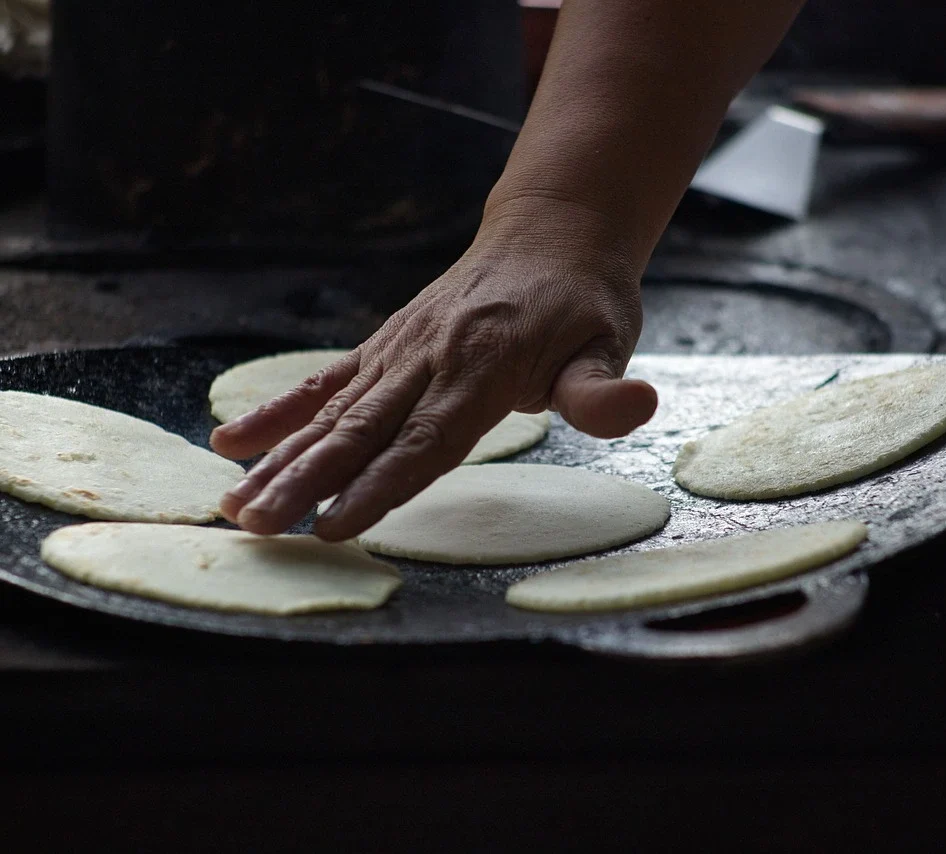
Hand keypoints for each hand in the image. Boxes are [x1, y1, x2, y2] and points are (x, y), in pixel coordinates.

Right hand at [210, 202, 657, 540]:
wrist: (550, 233)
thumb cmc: (582, 300)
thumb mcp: (608, 340)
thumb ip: (601, 388)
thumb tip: (636, 407)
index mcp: (483, 366)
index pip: (425, 439)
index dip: (378, 485)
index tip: (332, 526)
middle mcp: (429, 357)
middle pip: (361, 430)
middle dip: (305, 480)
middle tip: (254, 525)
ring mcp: (400, 349)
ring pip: (332, 411)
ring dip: (279, 457)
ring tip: (232, 501)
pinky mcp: (385, 344)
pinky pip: (325, 380)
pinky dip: (278, 411)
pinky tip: (234, 440)